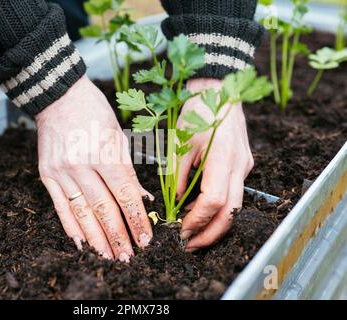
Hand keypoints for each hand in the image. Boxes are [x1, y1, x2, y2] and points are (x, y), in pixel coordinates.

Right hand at [36, 75, 152, 260]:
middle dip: (118, 236)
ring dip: (96, 238)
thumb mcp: (118, 135)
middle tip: (128, 258)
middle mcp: (81, 165)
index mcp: (104, 153)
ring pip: (81, 212)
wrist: (59, 96)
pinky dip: (70, 227)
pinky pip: (60, 206)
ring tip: (107, 257)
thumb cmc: (95, 112)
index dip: (136, 220)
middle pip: (103, 209)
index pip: (125, 195)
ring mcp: (61, 171)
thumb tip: (142, 197)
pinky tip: (81, 244)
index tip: (145, 240)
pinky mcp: (47, 174)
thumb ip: (128, 170)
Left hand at [176, 78, 253, 250]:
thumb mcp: (179, 142)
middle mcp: (239, 165)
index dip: (197, 220)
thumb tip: (176, 203)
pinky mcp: (243, 165)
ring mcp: (244, 166)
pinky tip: (201, 211)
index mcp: (222, 157)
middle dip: (211, 233)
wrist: (220, 92)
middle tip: (190, 244)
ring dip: (216, 224)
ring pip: (236, 206)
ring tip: (194, 233)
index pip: (214, 200)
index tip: (181, 230)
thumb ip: (178, 175)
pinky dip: (219, 208)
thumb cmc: (197, 112)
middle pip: (231, 211)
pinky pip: (234, 193)